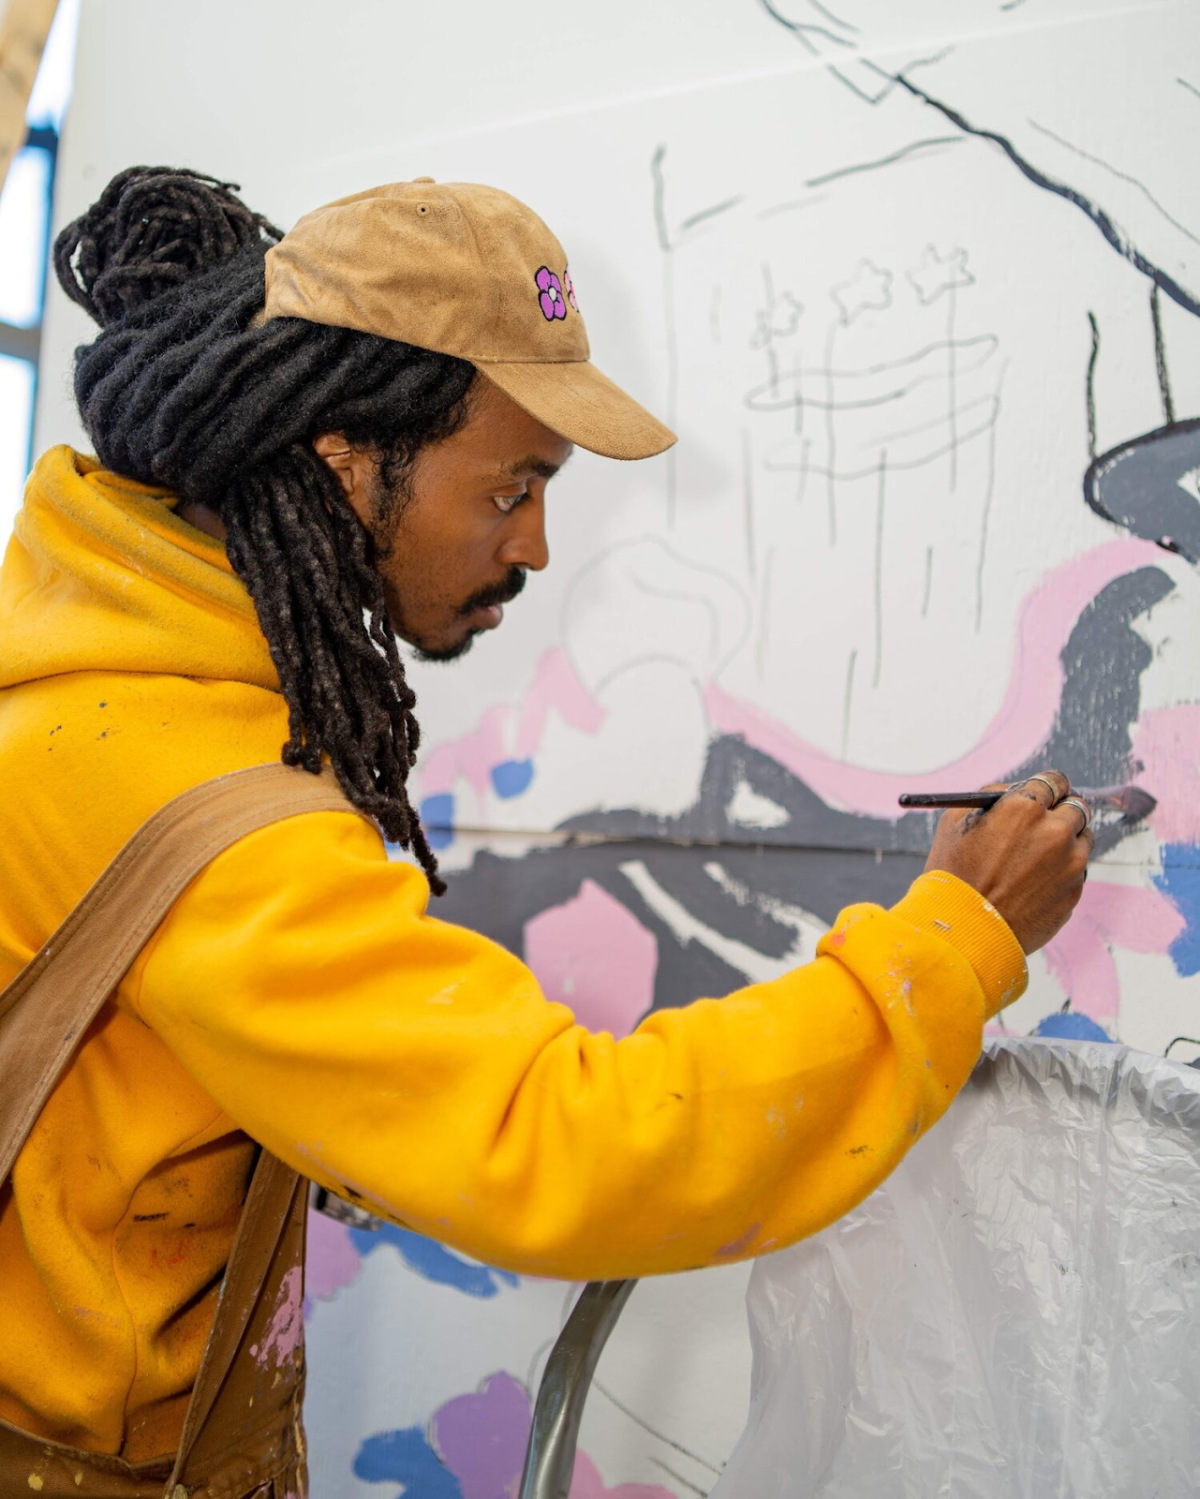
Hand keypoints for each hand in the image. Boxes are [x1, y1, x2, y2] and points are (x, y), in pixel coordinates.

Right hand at [923, 770, 1094, 954]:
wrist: (963, 931)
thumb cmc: (954, 875)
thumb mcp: (956, 822)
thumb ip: (992, 798)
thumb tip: (1015, 791)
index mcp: (1025, 807)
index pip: (1054, 781)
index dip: (1050, 787)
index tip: (1049, 793)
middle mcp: (1054, 830)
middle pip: (1077, 806)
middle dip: (1063, 811)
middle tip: (1048, 822)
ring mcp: (1069, 863)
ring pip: (1083, 839)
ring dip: (1067, 842)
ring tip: (1037, 859)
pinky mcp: (1075, 891)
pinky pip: (1077, 871)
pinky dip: (1062, 872)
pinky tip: (1035, 883)